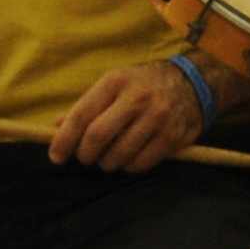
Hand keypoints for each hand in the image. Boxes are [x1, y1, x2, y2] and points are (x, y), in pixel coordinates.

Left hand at [50, 58, 208, 172]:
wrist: (193, 82)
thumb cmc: (144, 85)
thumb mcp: (115, 85)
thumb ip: (87, 106)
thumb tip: (57, 126)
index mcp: (116, 82)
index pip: (81, 116)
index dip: (64, 140)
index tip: (56, 157)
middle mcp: (137, 97)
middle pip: (97, 137)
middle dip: (85, 155)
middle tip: (86, 158)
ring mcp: (157, 117)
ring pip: (118, 154)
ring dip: (107, 163)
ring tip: (110, 158)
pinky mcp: (173, 136)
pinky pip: (141, 163)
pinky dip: (130, 166)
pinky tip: (131, 158)